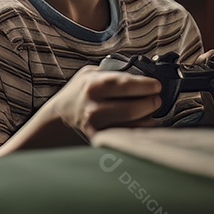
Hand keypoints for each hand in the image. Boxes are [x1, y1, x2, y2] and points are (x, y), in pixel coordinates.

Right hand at [40, 65, 162, 141]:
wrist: (57, 120)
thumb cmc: (76, 95)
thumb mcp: (87, 75)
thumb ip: (110, 72)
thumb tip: (140, 72)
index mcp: (93, 86)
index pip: (126, 83)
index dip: (145, 85)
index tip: (156, 85)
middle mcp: (94, 108)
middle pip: (134, 107)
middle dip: (151, 102)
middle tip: (157, 99)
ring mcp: (97, 127)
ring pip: (134, 125)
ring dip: (149, 118)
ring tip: (150, 110)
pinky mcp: (100, 141)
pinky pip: (128, 136)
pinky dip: (139, 130)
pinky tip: (142, 123)